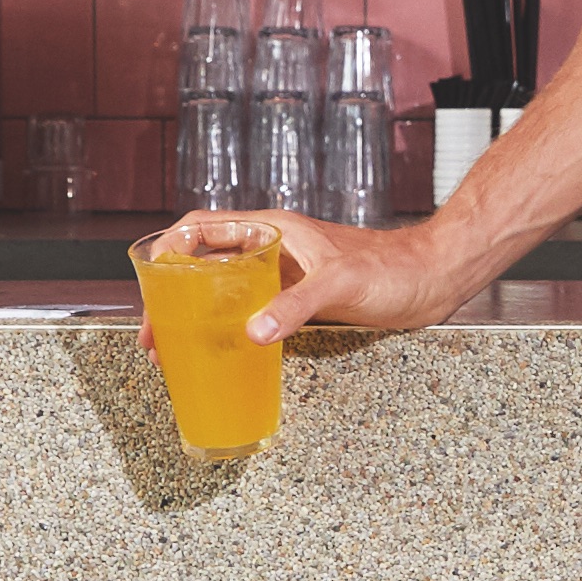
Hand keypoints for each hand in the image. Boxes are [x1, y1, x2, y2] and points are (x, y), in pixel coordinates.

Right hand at [138, 206, 483, 341]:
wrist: (431, 280)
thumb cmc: (392, 269)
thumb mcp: (338, 284)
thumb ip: (294, 307)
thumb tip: (253, 333)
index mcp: (273, 230)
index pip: (203, 228)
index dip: (170, 251)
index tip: (150, 283)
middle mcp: (273, 248)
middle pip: (204, 264)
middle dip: (172, 296)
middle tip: (155, 335)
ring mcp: (285, 273)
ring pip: (224, 288)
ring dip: (196, 314)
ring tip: (175, 349)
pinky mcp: (299, 298)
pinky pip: (250, 308)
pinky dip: (228, 327)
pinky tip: (223, 352)